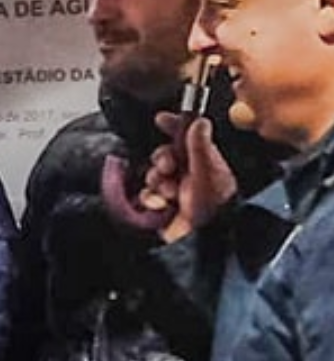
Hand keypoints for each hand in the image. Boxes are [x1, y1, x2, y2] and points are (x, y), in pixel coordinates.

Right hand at [144, 114, 236, 242]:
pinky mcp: (162, 207)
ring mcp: (175, 192)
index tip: (161, 119)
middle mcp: (190, 176)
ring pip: (154, 174)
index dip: (175, 126)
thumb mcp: (209, 173)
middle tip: (168, 168)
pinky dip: (150, 198)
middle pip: (165, 155)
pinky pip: (146, 194)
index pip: (189, 138)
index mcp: (206, 164)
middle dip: (162, 159)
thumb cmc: (215, 209)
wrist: (205, 241)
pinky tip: (161, 205)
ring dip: (157, 181)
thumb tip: (199, 120)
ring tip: (168, 193)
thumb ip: (201, 146)